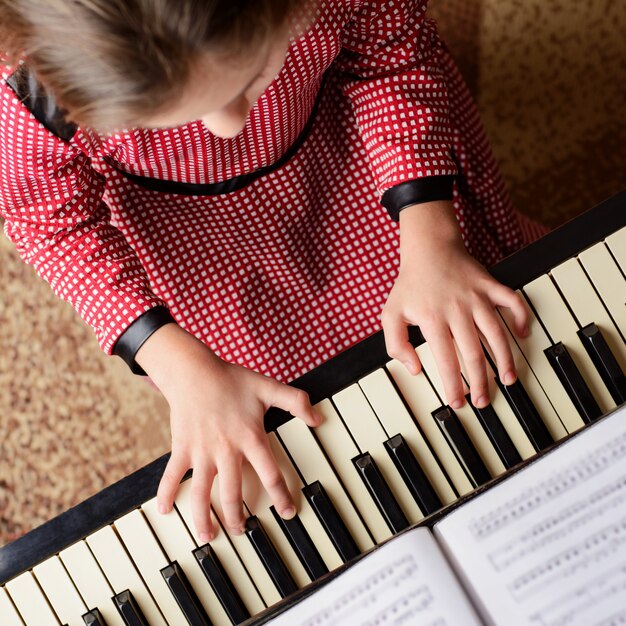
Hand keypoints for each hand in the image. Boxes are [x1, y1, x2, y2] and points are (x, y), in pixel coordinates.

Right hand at [135, 324, 320, 540]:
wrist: (194, 371)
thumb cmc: (231, 379)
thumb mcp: (268, 387)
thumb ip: (296, 401)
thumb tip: (317, 418)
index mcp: (250, 438)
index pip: (270, 474)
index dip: (281, 496)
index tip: (287, 513)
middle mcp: (226, 450)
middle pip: (233, 494)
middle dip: (238, 518)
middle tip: (242, 533)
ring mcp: (202, 451)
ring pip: (202, 493)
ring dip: (204, 518)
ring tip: (208, 536)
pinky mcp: (182, 448)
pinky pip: (172, 476)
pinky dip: (166, 494)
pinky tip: (164, 511)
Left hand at [381, 201, 528, 408]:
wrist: (428, 247)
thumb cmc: (410, 284)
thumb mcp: (390, 314)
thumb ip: (396, 344)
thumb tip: (415, 369)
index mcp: (432, 319)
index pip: (446, 360)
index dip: (453, 385)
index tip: (457, 402)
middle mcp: (457, 310)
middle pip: (474, 352)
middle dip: (481, 381)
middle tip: (483, 401)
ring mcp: (477, 297)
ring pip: (496, 333)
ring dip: (505, 358)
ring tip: (509, 380)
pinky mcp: (490, 285)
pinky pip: (513, 301)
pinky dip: (522, 317)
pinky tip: (523, 334)